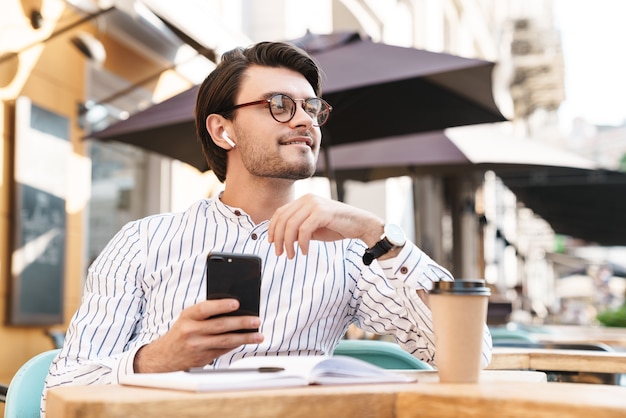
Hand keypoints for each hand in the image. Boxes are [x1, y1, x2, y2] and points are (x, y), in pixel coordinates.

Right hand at [133, 299, 262, 372]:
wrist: (164, 356)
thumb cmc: (182, 331)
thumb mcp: (188, 318)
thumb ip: (207, 312)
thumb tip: (234, 309)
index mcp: (187, 316)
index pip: (205, 308)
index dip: (221, 305)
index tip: (236, 303)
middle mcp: (190, 331)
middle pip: (220, 326)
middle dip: (241, 323)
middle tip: (256, 320)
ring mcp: (197, 346)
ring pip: (225, 341)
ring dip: (244, 338)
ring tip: (258, 335)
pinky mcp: (203, 358)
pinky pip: (223, 350)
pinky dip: (237, 345)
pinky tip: (247, 341)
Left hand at [268, 193, 383, 258]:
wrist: (360, 224)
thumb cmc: (337, 227)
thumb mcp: (313, 228)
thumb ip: (298, 230)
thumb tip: (282, 239)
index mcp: (304, 200)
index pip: (280, 212)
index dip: (272, 228)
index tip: (271, 242)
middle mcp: (307, 199)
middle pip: (283, 219)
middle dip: (278, 238)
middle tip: (279, 253)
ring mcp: (314, 204)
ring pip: (291, 225)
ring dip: (288, 243)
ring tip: (291, 255)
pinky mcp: (322, 212)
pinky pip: (304, 230)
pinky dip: (302, 243)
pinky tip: (304, 252)